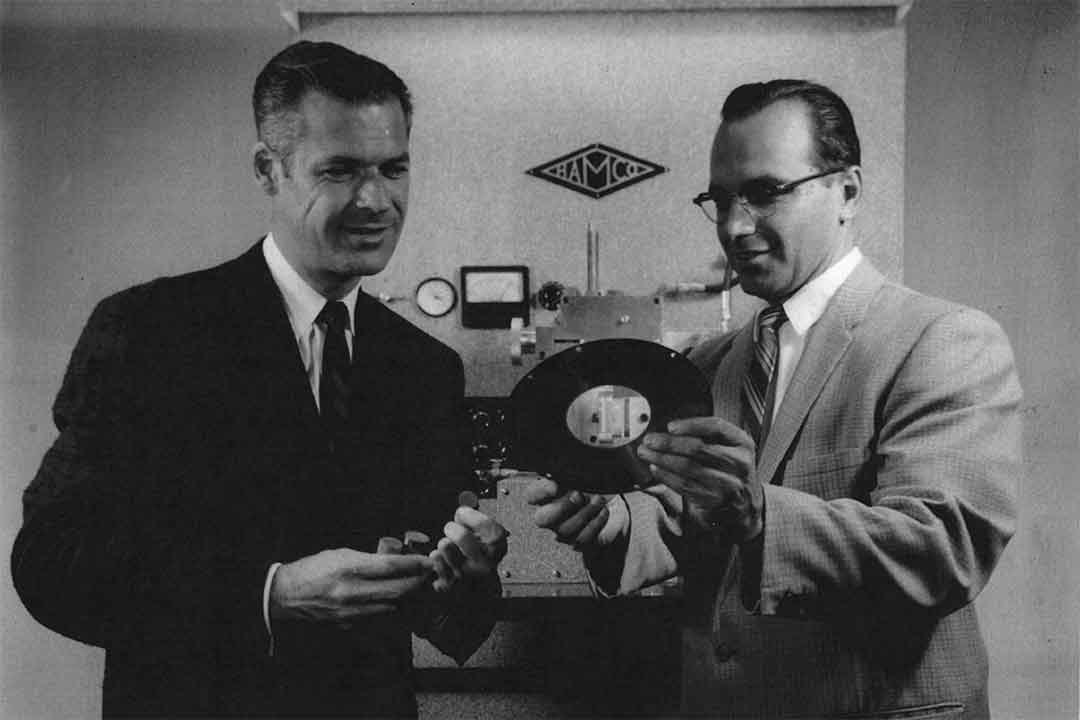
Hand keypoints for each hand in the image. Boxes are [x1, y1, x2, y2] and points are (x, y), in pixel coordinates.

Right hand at [270, 548, 433, 625]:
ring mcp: (351, 612)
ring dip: (411, 601)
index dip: (415, 564)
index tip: (429, 562)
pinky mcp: (349, 626)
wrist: (286, 596)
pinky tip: (402, 607)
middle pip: (397, 591)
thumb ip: (369, 559)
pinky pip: (380, 621)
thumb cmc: (314, 569)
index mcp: (349, 568)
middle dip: (419, 584)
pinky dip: (394, 614)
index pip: (391, 567)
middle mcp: (352, 592)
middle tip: (431, 578)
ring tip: (421, 591)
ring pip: (393, 609)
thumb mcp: (341, 554)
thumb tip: (397, 561)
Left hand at [429, 507, 508, 592]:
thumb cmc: (479, 555)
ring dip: (444, 543)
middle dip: (452, 528)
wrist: (477, 586)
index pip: (486, 525)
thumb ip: (475, 521)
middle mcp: (486, 563)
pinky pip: (435, 559)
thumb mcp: (485, 535)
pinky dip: (436, 557)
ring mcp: (467, 575)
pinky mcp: (450, 584)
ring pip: (445, 545)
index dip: (470, 515)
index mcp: (498, 547)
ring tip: (450, 548)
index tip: (462, 513)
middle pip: (462, 536)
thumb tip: (462, 512)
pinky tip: (444, 560)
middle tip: (452, 530)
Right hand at [524, 477, 610, 550]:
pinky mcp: (579, 542)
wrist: (616, 501)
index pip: (532, 495)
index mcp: (547, 494)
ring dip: (585, 513)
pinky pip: (582, 539)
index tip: (556, 486)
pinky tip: (603, 511)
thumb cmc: (595, 483)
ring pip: (564, 530)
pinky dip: (595, 523)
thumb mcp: (583, 473)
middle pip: (542, 519)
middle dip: (561, 507)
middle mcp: (550, 514)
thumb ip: (567, 471)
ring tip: (599, 500)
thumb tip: (556, 472)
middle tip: (579, 495)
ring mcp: (563, 530)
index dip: (541, 492)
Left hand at [636, 416, 762, 541]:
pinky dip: (666, 476)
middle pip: (699, 448)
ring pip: (688, 468)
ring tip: (646, 453)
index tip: (670, 426)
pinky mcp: (714, 500)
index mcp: (743, 444)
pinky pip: (684, 485)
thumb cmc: (730, 469)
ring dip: (662, 459)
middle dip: (669, 443)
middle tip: (650, 440)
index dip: (691, 425)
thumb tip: (669, 430)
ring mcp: (728, 484)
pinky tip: (655, 468)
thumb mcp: (729, 448)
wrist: (745, 503)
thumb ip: (706, 436)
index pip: (717, 427)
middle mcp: (739, 463)